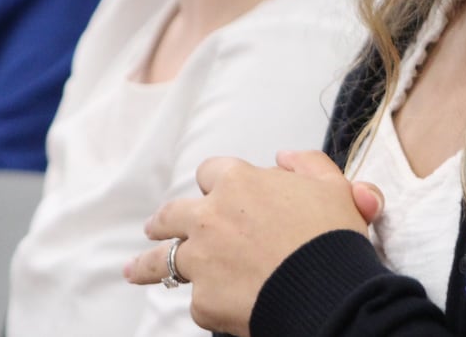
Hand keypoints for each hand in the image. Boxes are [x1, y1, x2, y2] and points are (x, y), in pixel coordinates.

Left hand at [125, 150, 370, 335]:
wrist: (328, 289)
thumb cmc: (332, 237)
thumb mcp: (332, 185)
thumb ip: (306, 164)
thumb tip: (283, 157)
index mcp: (238, 183)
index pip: (210, 171)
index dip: (215, 183)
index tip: (215, 193)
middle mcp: (210, 217)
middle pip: (171, 214)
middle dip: (163, 222)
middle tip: (155, 228)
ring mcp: (202, 260)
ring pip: (162, 260)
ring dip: (147, 263)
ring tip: (133, 270)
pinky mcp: (203, 300)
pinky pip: (199, 300)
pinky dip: (209, 303)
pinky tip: (220, 308)